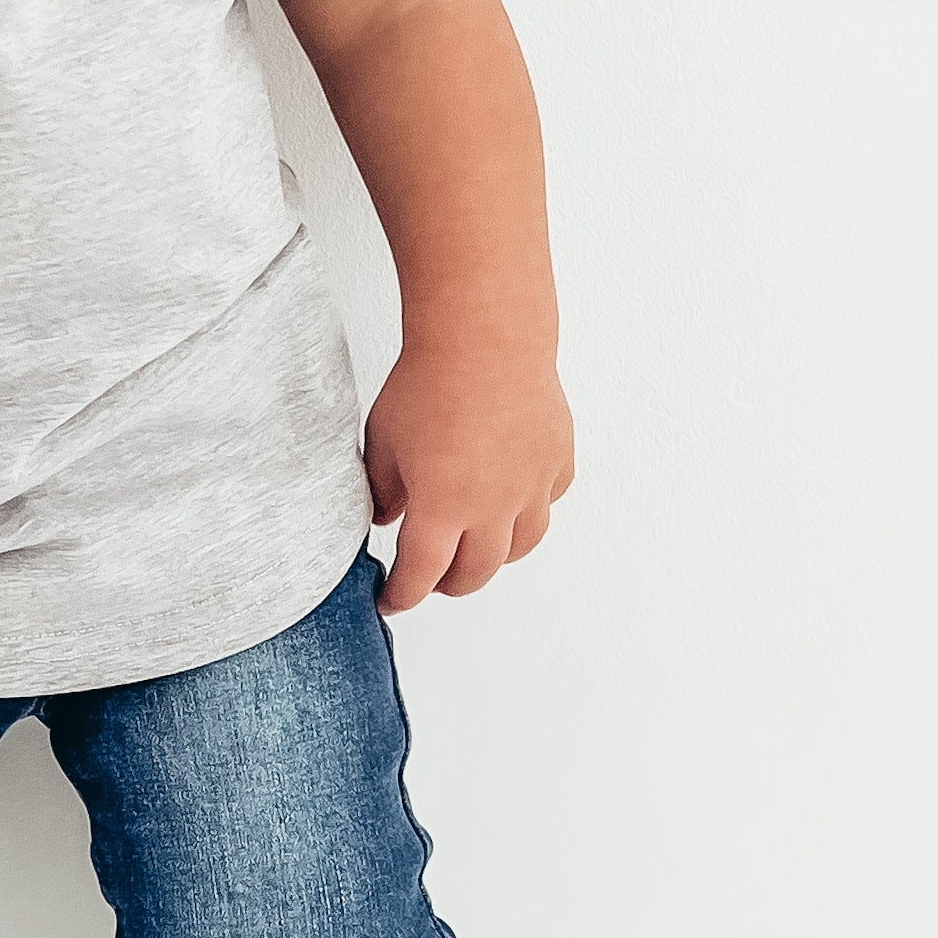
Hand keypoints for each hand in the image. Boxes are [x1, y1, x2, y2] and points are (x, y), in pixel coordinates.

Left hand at [364, 341, 574, 614]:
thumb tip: (385, 517)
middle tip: (431, 579)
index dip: (403, 595)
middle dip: (447, 583)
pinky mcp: (557, 461)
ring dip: (493, 557)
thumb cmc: (428, 382)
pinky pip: (547, 503)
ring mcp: (531, 487)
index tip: (391, 600)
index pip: (421, 574)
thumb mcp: (383, 440)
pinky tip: (512, 501)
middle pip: (474, 573)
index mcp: (442, 507)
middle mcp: (493, 507)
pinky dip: (529, 512)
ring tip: (474, 548)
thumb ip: (380, 488)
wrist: (483, 337)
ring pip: (520, 547)